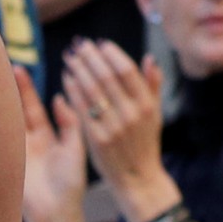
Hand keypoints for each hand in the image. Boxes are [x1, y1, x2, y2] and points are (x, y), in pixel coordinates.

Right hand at [15, 67, 85, 221]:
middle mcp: (28, 141)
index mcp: (46, 137)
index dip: (26, 89)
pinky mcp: (3, 160)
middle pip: (14, 110)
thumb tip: (59, 97)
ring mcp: (14, 149)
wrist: (56, 213)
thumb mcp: (74, 151)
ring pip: (3, 120)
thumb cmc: (69, 186)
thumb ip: (69, 124)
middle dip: (7, 90)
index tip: (20, 68)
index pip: (34, 107)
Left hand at [62, 39, 180, 221]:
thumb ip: (153, 85)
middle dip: (90, 57)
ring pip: (91, 89)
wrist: (137, 178)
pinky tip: (66, 77)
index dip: (112, 53)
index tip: (100, 43)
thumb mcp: (155, 114)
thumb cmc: (144, 142)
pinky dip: (72, 89)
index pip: (126, 70)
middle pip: (105, 76)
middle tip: (79, 44)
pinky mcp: (96, 138)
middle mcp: (130, 114)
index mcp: (146, 105)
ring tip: (70, 56)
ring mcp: (113, 126)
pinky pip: (81, 107)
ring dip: (78, 69)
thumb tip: (150, 58)